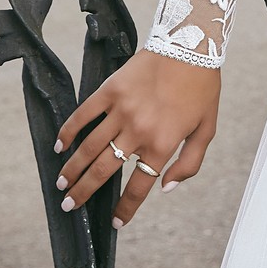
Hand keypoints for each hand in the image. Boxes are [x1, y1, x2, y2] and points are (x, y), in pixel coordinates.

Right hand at [55, 49, 221, 230]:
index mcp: (163, 143)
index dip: (125, 209)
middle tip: (69, 205)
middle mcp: (139, 130)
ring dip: (73, 167)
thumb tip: (165, 188)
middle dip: (84, 192)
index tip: (115, 223)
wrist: (191, 44)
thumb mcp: (207, 129)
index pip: (139, 186)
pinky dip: (69, 130)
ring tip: (62, 183)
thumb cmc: (201, 88)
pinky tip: (60, 144)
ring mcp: (122, 110)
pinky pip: (85, 114)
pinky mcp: (111, 90)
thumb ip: (190, 163)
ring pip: (90, 147)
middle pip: (104, 171)